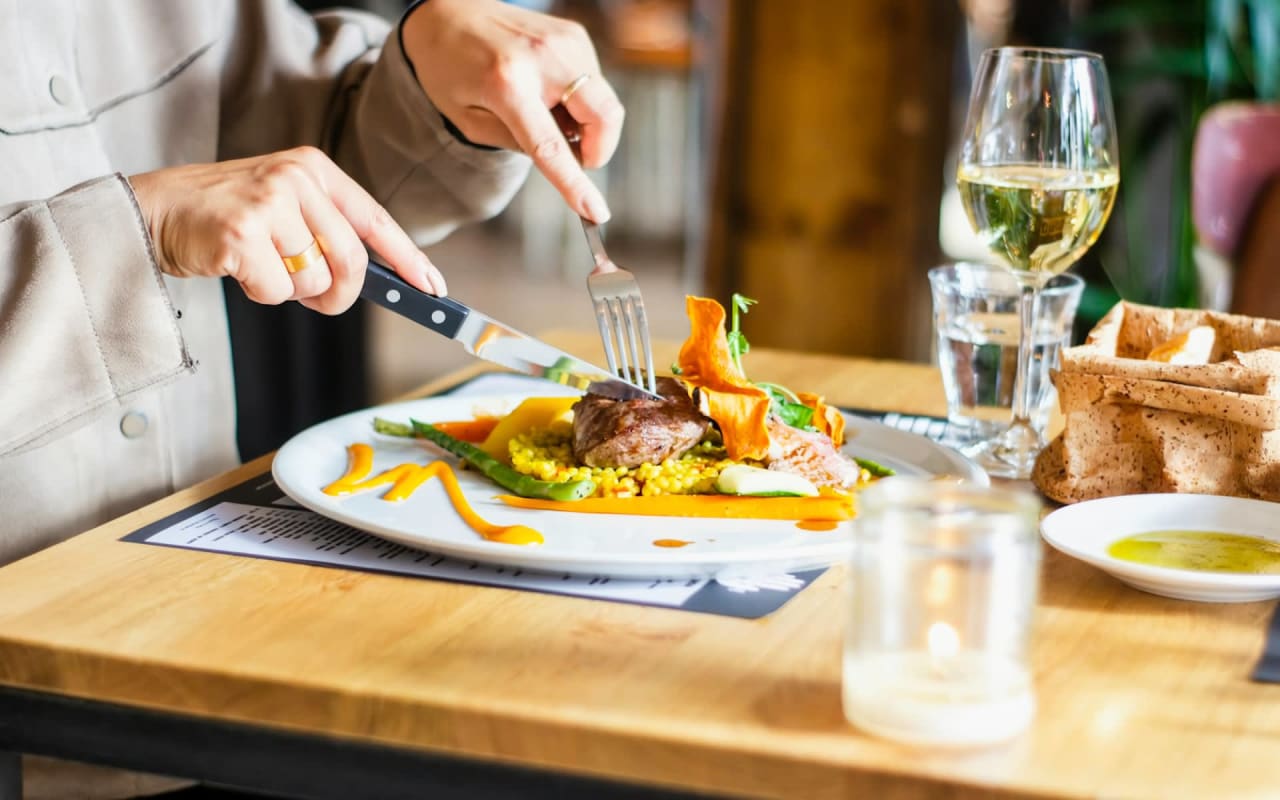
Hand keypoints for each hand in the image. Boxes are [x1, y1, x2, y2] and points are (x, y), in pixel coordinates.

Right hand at [128, 147, 445, 313]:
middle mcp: (296, 179)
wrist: (154, 210)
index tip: (432, 289)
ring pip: (315, 279)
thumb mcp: (286, 207)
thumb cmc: (226, 216)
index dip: (408, 259)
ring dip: (293, 291)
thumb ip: (329, 232)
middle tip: (321, 300)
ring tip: (263, 266)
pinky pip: (278, 290)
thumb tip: (381, 279)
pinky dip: (263, 294)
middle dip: (342, 293)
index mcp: (314, 169)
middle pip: (352, 260)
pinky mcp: (241, 233)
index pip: (376, 220)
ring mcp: (268, 203)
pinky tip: (239, 268)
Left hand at [402, 0, 622, 222]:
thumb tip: (568, 157)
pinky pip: (595, 82)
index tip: (596, 213)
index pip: (551, 145)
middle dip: (600, 149)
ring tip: (544, 111)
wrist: (445, 12)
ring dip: (584, 122)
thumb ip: (516, 144)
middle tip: (577, 157)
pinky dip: (580, 100)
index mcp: (506, 84)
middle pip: (604, 116)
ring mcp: (564, 40)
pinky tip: (548, 91)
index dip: (576, 183)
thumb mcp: (468, 120)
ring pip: (603, 103)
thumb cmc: (449, 70)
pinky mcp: (574, 34)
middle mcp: (542, 56)